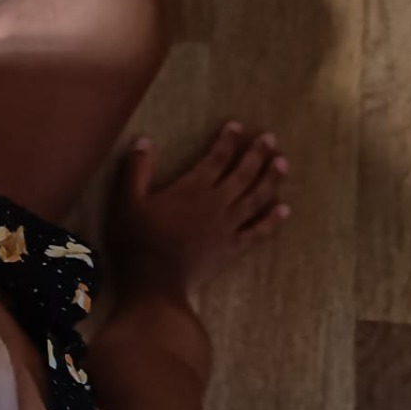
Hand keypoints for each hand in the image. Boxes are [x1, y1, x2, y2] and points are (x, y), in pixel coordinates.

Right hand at [104, 123, 290, 301]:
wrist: (154, 284)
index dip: (228, 140)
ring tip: (283, 164)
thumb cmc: (136, 241)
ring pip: (256, 198)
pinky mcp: (232, 249)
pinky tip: (285, 209)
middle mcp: (216, 204)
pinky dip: (272, 220)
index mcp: (192, 189)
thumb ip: (136, 169)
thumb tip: (144, 140)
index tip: (237, 126)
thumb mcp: (126, 201)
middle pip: (242, 174)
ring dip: (271, 180)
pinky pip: (258, 232)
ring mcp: (228, 227)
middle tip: (270, 138)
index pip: (216, 158)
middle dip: (257, 154)